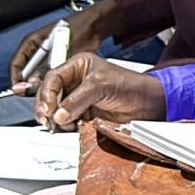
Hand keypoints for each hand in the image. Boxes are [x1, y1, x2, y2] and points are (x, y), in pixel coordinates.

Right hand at [9, 2, 112, 89]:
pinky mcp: (57, 60)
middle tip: (35, 96)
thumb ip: (47, 68)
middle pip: (26, 72)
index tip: (19, 91)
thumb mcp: (61, 52)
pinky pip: (49, 74)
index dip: (15, 79)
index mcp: (31, 42)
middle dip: (29, 85)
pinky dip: (51, 81)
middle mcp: (37, 50)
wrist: (95, 26)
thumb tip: (32, 84)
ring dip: (41, 85)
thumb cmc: (78, 30)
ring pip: (38, 74)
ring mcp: (47, 55)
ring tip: (46, 95)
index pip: (16, 64)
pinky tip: (56, 90)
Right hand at [33, 53, 165, 129]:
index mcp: (78, 66)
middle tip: (48, 119)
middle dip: (46, 107)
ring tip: (60, 125)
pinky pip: (66, 121)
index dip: (47, 93)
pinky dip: (65, 126)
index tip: (48, 108)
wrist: (147, 104)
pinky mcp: (83, 114)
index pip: (53, 78)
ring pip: (56, 109)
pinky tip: (69, 127)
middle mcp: (75, 82)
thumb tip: (58, 114)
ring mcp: (78, 99)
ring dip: (55, 119)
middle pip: (50, 94)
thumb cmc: (130, 86)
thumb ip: (77, 99)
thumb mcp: (101, 86)